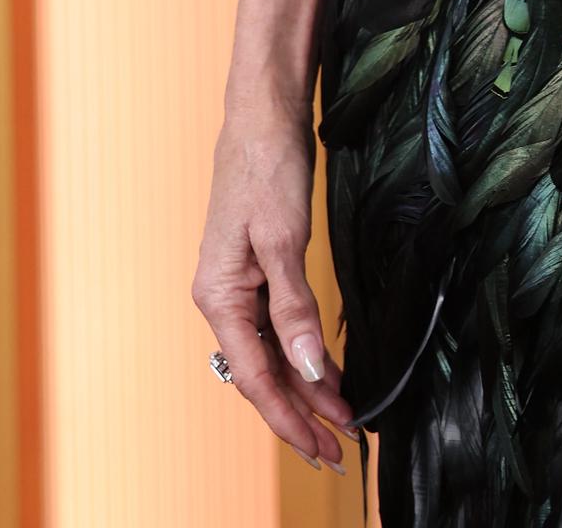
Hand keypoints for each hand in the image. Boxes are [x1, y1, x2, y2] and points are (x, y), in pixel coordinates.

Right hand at [191, 96, 360, 469]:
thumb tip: (305, 369)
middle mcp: (223, 298)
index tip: (324, 446)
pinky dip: (303, 352)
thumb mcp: (282, 238)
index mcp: (218, 296)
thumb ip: (294, 308)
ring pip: (273, 353)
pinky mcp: (260, 268)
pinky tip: (326, 370)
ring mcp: (241, 284)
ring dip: (305, 387)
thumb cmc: (265, 165)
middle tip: (343, 449)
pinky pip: (280, 326)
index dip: (291, 417)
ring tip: (342, 420)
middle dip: (302, 413)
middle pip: (264, 373)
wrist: (264, 111)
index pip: (256, 377)